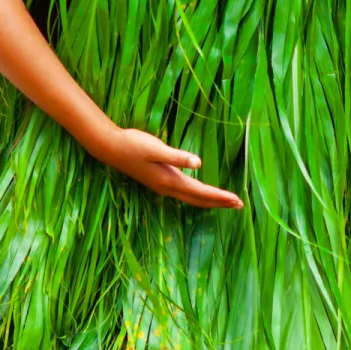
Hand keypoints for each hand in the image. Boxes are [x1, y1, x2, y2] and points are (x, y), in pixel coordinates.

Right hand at [90, 126, 242, 208]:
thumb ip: (177, 156)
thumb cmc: (133, 144)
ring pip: (192, 199)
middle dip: (219, 203)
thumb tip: (199, 163)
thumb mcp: (156, 148)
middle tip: (240, 205)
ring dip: (210, 201)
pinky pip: (184, 194)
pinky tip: (202, 194)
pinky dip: (198, 197)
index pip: (201, 192)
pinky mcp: (159, 182)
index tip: (237, 200)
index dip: (219, 197)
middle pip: (199, 200)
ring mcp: (162, 186)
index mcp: (170, 180)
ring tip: (226, 202)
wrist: (110, 148)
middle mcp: (167, 187)